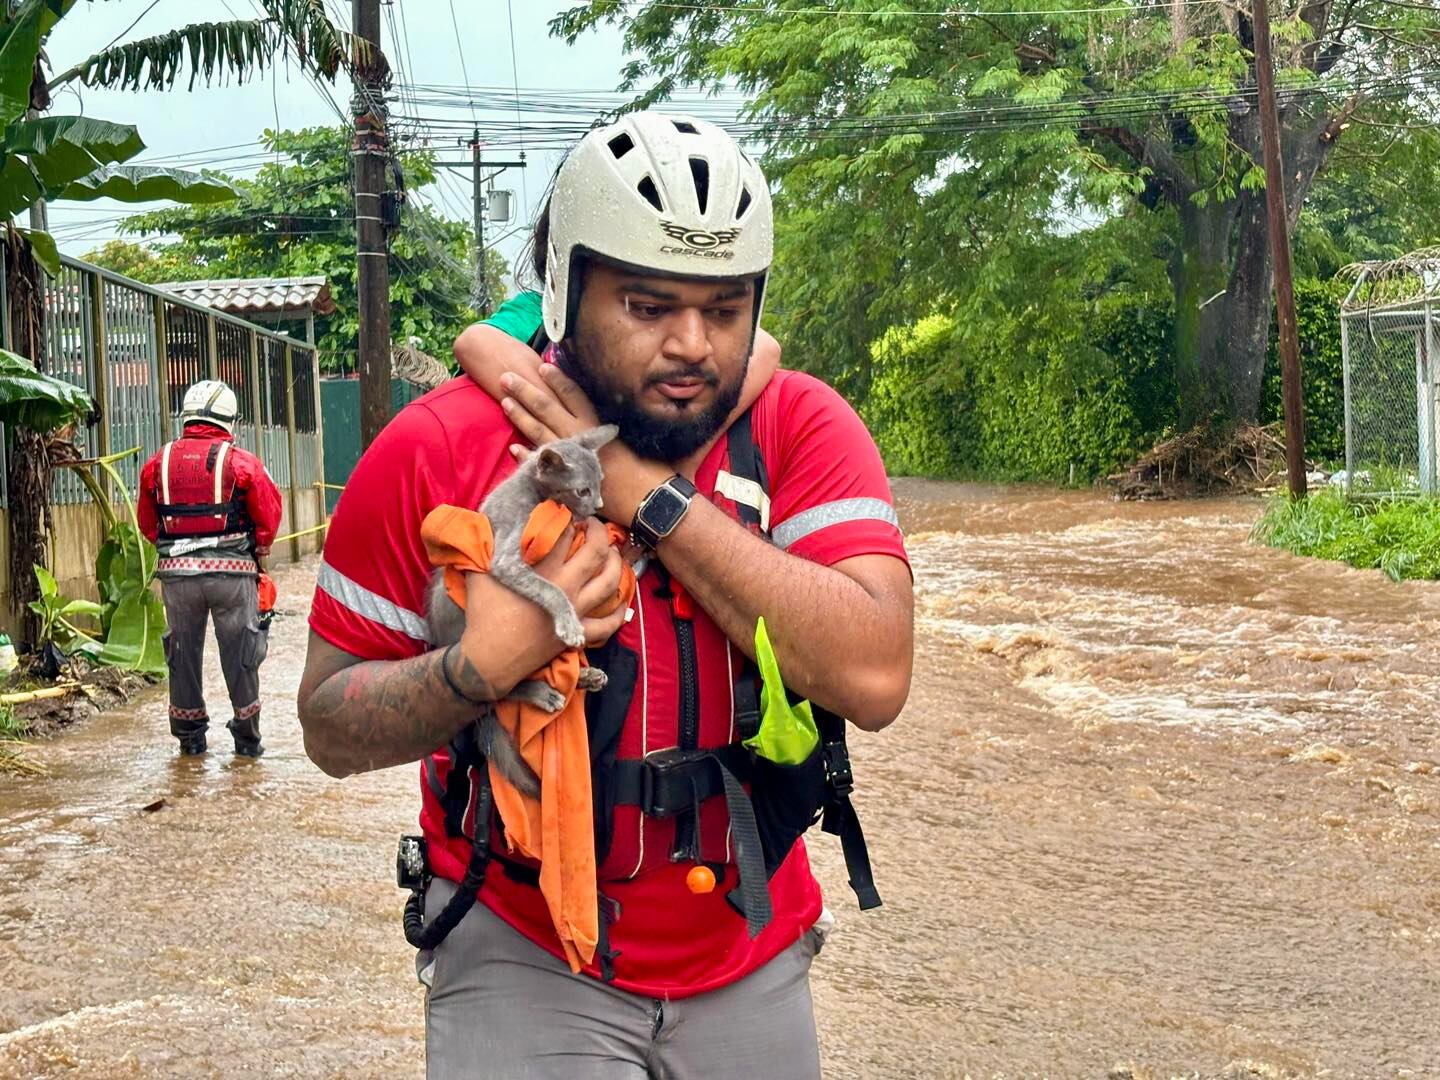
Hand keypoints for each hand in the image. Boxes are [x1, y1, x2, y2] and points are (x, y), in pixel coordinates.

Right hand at [457, 518, 628, 689]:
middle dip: (599, 532)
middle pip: (596, 553)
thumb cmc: (484, 613)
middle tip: (593, 524)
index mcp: (543, 570)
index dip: (569, 518)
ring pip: (609, 583)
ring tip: (611, 552)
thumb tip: (487, 522)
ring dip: (615, 564)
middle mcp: (566, 587)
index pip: (565, 534)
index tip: (568, 512)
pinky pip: (606, 624)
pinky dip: (618, 614)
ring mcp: (575, 610)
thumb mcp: (480, 573)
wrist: (490, 658)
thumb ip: (486, 546)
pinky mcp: (577, 632)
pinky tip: (623, 603)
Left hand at [502, 368, 669, 525]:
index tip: (542, 366)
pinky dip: (526, 456)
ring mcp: (569, 456)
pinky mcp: (565, 479)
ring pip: (538, 430)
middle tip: (507, 376)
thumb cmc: (649, 469)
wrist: (648, 500)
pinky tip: (513, 448)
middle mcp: (580, 435)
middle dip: (526, 390)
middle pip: (547, 407)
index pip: (573, 394)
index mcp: (597, 423)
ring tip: (504, 401)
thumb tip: (612, 415)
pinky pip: (539, 464)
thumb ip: (616, 427)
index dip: (557, 379)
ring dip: (519, 415)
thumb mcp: (635, 439)